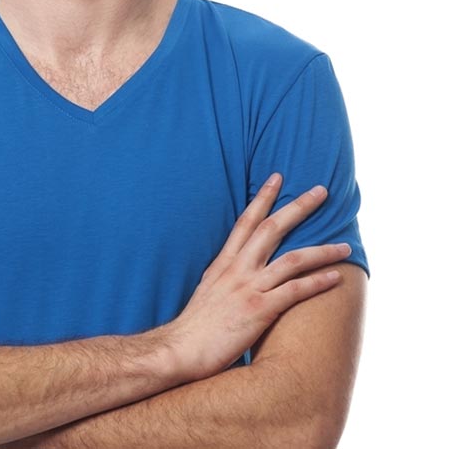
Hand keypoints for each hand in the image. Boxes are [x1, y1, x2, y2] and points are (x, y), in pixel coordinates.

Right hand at [161, 173, 351, 381]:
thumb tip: (236, 267)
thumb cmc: (195, 326)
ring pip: (292, 259)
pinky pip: (295, 291)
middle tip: (321, 191)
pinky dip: (317, 282)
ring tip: (345, 245)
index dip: (263, 197)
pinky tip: (335, 277)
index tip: (278, 177)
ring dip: (322, 250)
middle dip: (299, 207)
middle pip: (272, 228)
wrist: (181, 349)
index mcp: (223, 262)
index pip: (246, 220)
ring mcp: (249, 288)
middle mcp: (237, 268)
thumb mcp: (207, 289)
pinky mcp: (259, 310)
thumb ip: (224, 274)